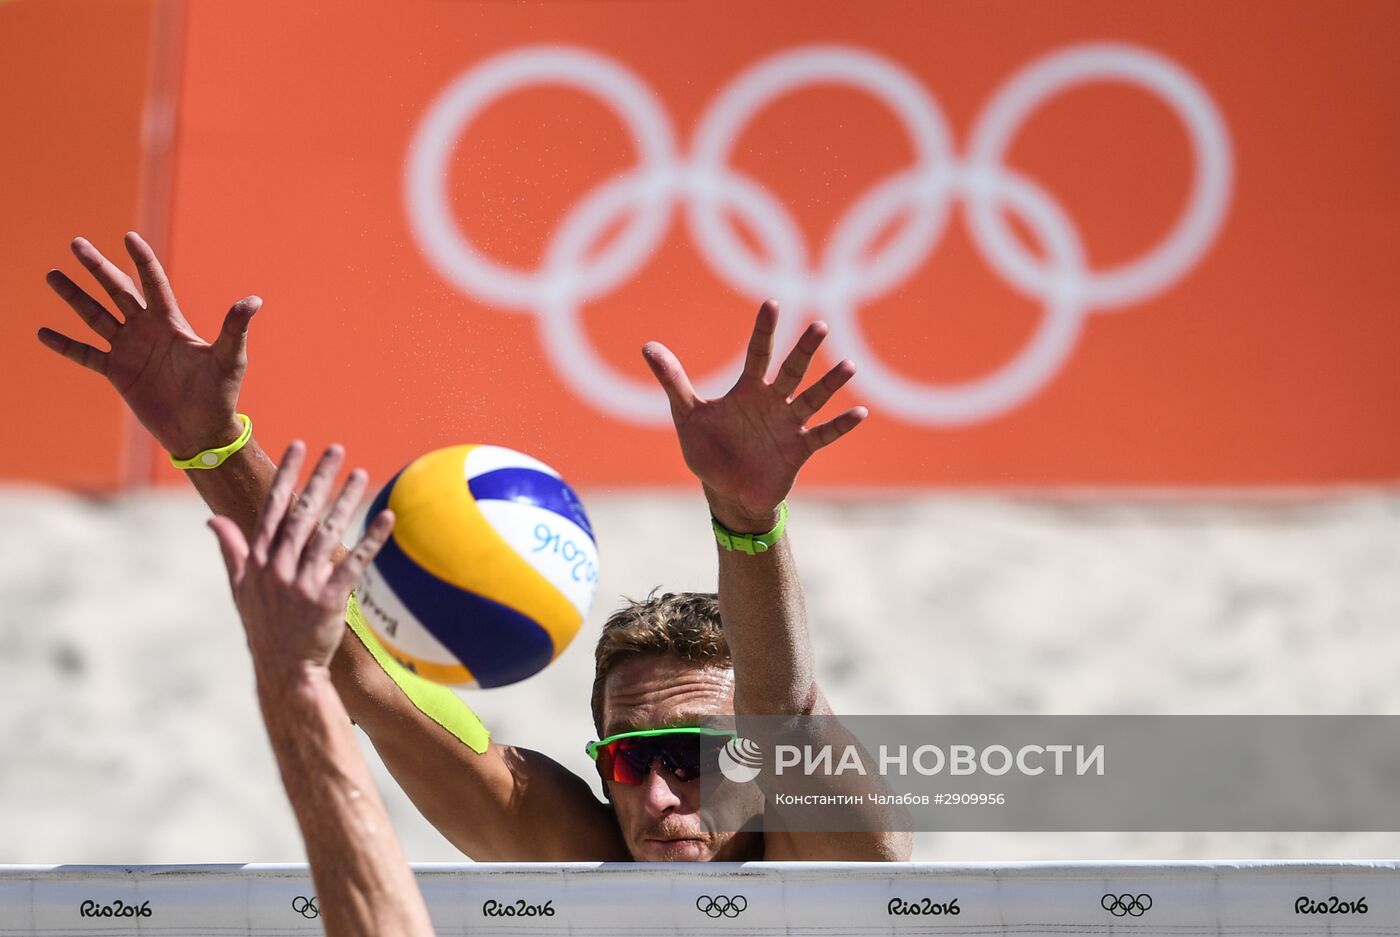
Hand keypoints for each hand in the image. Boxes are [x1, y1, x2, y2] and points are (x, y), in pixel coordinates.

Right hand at [37, 232, 260, 457]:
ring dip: (74, 296)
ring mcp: (130, 351)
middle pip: (117, 291)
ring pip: (96, 316)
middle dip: (98, 268)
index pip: (153, 284)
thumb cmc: (220, 395)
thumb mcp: (229, 359)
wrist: (201, 431)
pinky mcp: (117, 373)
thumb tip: (254, 300)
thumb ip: (234, 329)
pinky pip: (86, 354)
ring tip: (52, 274)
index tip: (129, 237)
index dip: (142, 261)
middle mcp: (147, 331)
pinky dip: (65, 344)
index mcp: (172, 323)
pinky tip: (43, 332)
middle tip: (76, 243)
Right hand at [208, 441, 393, 685]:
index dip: (287, 475)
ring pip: (328, 532)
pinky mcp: (328, 599)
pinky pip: (353, 563)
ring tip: (361, 474)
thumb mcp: (239, 588)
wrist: (283, 669)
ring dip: (346, 500)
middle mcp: (279, 567)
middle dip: (319, 478)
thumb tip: (212, 520)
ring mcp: (303, 583)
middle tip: (336, 448)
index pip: (273, 508)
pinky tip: (386, 520)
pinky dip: (370, 540)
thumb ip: (231, 550)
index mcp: (259, 560)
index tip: (299, 446)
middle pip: (302, 513)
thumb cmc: (263, 627)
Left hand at [642, 300, 866, 530]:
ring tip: (848, 365)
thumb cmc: (709, 451)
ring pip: (811, 398)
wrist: (728, 493)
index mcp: (747, 391)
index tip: (772, 303)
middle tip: (818, 325)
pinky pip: (823, 434)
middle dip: (804, 350)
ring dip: (829, 384)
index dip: (764, 330)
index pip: (758, 353)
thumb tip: (647, 347)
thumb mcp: (687, 416)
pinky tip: (859, 412)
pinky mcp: (798, 449)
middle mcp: (772, 402)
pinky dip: (840, 425)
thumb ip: (674, 382)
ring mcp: (788, 425)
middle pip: (791, 370)